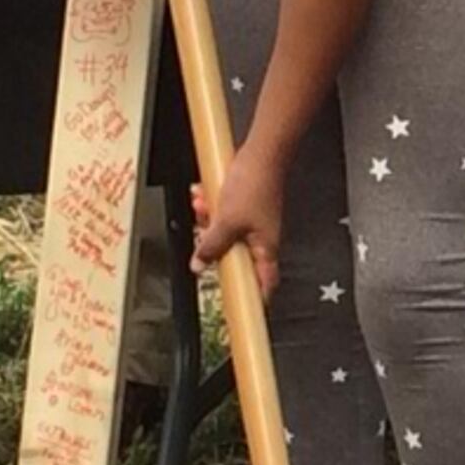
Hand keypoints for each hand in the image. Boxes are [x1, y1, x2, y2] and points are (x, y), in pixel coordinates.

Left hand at [192, 148, 285, 294]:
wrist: (261, 153)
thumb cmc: (255, 185)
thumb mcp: (226, 220)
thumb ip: (211, 245)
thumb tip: (199, 265)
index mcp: (264, 249)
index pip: (263, 285)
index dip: (253, 301)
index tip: (240, 311)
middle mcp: (260, 240)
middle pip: (233, 258)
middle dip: (212, 247)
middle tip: (202, 239)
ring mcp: (252, 224)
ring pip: (224, 235)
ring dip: (208, 223)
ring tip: (201, 207)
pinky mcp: (244, 209)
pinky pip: (222, 217)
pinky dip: (211, 209)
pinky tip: (203, 197)